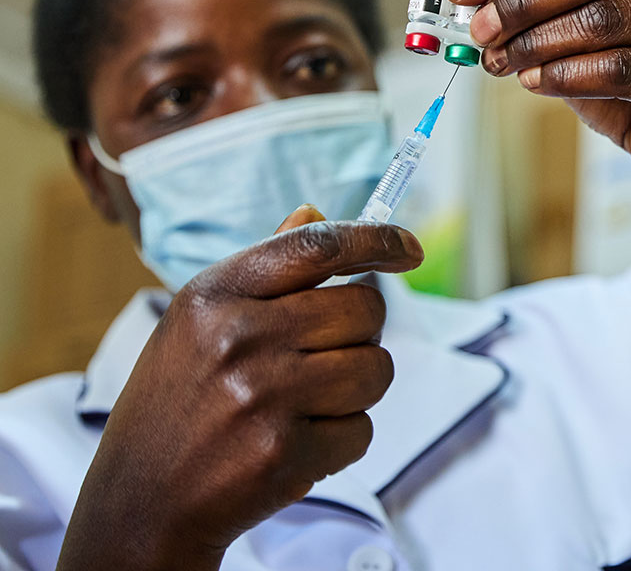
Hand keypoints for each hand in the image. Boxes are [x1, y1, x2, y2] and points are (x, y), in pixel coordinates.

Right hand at [58, 206, 423, 569]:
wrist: (141, 500)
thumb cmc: (179, 399)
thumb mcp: (199, 320)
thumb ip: (265, 268)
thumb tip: (315, 212)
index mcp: (215, 294)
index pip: (318, 246)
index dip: (377, 240)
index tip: (408, 246)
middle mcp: (238, 337)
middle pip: (365, 309)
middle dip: (362, 334)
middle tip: (327, 356)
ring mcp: (262, 397)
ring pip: (376, 370)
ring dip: (358, 389)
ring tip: (309, 403)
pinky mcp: (284, 454)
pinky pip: (363, 430)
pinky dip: (343, 439)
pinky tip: (296, 443)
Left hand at [444, 0, 630, 190]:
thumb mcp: (580, 45)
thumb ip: (541, 17)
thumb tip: (472, 2)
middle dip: (524, 0)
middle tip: (481, 30)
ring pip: (603, 19)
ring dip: (540, 43)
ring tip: (504, 63)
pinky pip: (620, 68)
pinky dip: (567, 76)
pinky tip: (536, 84)